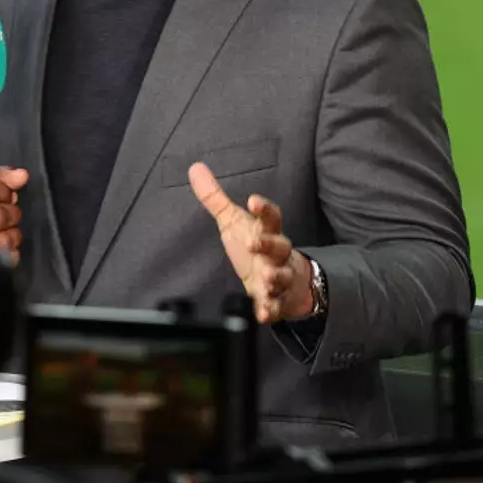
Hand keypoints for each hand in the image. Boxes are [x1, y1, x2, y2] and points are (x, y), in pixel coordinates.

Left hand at [188, 163, 313, 323]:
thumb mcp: (234, 221)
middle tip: (254, 243)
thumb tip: (195, 168)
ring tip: (267, 277)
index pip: (270, 217)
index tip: (253, 200)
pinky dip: (270, 310)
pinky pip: (275, 306)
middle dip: (269, 244)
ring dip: (275, 277)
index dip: (264, 208)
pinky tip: (263, 314)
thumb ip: (215, 198)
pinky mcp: (276, 301)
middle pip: (280, 246)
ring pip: (282, 276)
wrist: (288, 282)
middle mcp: (277, 255)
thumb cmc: (257, 247)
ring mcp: (279, 278)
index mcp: (267, 232)